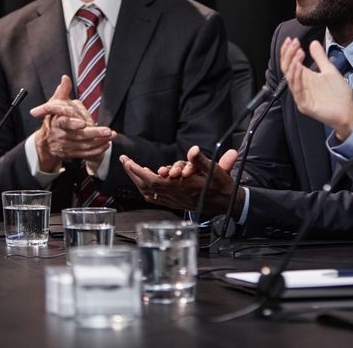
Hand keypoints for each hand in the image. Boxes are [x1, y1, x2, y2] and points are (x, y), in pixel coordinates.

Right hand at [31, 75, 115, 165]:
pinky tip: (106, 145)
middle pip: (79, 136)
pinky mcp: (72, 153)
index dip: (73, 123)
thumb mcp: (55, 104)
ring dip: (99, 142)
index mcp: (57, 122)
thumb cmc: (53, 120)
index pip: (64, 123)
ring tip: (111, 136)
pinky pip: (85, 154)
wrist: (45, 143)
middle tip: (108, 131)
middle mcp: (62, 135)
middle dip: (94, 134)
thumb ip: (62, 92)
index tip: (83, 123)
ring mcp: (67, 146)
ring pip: (84, 145)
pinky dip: (96, 151)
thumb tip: (65, 78)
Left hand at [120, 146, 239, 213]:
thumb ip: (202, 160)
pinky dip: (145, 188)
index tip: (129, 162)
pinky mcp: (175, 202)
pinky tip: (143, 181)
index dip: (139, 172)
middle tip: (125, 160)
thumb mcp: (215, 170)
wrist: (227, 203)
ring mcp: (173, 200)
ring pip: (148, 192)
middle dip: (133, 173)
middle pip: (145, 186)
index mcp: (181, 187)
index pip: (153, 181)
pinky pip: (154, 198)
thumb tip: (193, 149)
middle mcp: (174, 195)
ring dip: (137, 180)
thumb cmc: (221, 186)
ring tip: (131, 167)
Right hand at [279, 37, 352, 138]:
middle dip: (289, 54)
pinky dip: (296, 77)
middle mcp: (301, 86)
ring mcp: (301, 95)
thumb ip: (320, 58)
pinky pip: (297, 90)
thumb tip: (313, 43)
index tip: (292, 40)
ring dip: (292, 63)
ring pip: (290, 78)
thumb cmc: (339, 95)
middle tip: (295, 43)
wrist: (348, 112)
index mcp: (304, 78)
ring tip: (298, 52)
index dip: (288, 51)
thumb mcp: (330, 71)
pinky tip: (299, 66)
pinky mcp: (304, 105)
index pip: (290, 63)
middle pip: (287, 68)